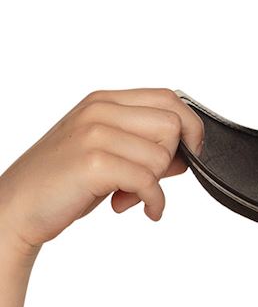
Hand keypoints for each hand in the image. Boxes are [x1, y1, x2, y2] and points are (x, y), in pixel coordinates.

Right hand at [0, 88, 203, 253]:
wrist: (17, 205)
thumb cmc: (64, 181)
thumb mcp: (108, 154)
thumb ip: (144, 146)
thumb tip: (187, 154)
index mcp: (104, 101)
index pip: (169, 98)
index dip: (191, 127)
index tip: (189, 152)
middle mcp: (100, 111)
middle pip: (172, 125)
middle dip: (171, 160)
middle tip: (148, 179)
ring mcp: (95, 134)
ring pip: (162, 156)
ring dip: (155, 185)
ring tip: (130, 195)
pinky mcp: (94, 163)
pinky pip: (149, 182)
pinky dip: (154, 202)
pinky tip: (141, 209)